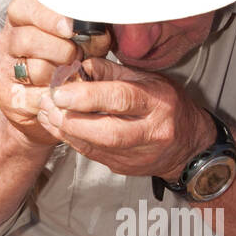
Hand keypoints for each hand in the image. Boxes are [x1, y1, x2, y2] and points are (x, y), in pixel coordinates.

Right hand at [0, 0, 111, 148]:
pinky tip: (67, 93)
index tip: (70, 28)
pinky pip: (38, 96)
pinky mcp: (8, 97)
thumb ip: (87, 32)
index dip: (48, 17)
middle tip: (78, 57)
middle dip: (61, 50)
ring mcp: (3, 70)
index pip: (23, 8)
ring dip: (62, 74)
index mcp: (20, 19)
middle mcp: (6, 42)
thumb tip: (99, 33)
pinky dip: (58, 96)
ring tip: (74, 76)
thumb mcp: (79, 41)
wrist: (50, 103)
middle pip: (27, 39)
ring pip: (34, 69)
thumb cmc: (65, 64)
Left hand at [36, 56, 214, 179]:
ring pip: (96, 147)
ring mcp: (138, 155)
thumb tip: (79, 66)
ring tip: (47, 112)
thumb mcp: (148, 79)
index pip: (122, 99)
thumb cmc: (167, 106)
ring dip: (65, 130)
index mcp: (159, 103)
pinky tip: (57, 125)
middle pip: (108, 132)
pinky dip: (71, 139)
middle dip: (72, 119)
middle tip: (49, 103)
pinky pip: (92, 155)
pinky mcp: (124, 168)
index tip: (61, 90)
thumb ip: (113, 72)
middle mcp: (151, 132)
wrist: (189, 147)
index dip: (88, 96)